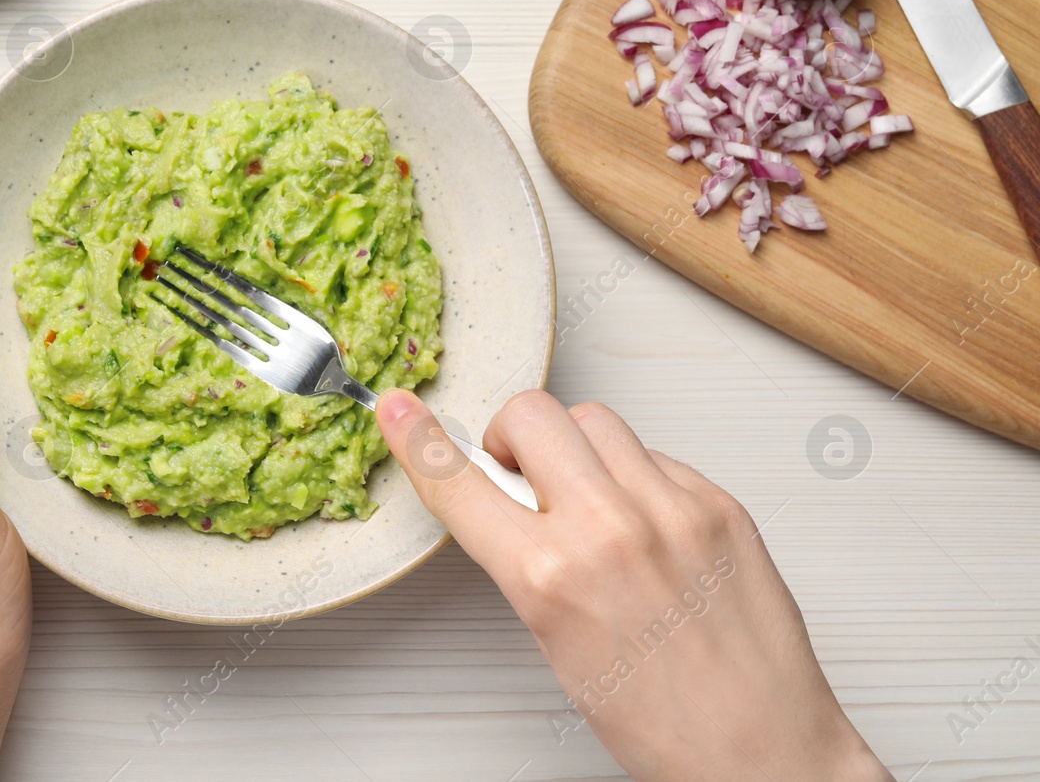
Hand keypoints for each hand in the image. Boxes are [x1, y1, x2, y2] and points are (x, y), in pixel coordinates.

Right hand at [376, 389, 888, 781]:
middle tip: (525, 474)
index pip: (460, 483)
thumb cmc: (661, 722)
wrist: (763, 751)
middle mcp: (610, 529)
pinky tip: (645, 523)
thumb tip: (506, 497)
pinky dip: (637, 476)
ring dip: (577, 448)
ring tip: (589, 497)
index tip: (396, 412)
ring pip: (596, 420)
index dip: (416, 442)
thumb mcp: (557, 642)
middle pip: (532, 414)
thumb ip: (525, 559)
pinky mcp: (719, 505)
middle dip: (514, 437)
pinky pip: (656, 454)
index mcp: (551, 576)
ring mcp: (672, 509)